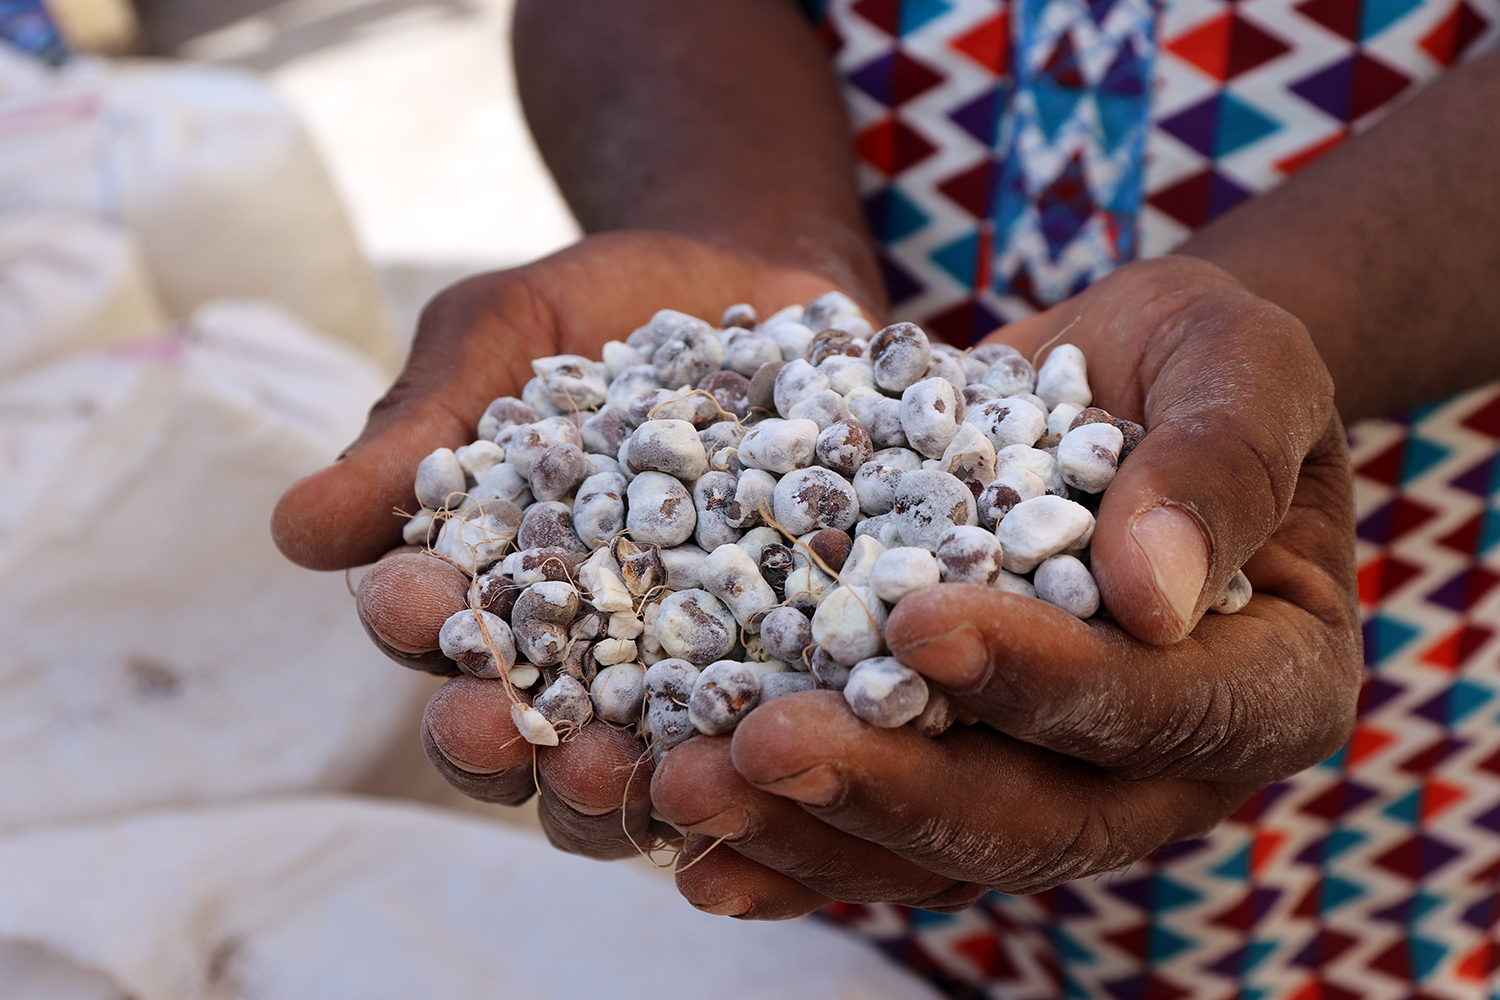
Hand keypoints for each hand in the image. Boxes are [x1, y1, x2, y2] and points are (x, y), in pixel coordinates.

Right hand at [272, 230, 863, 857]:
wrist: (745, 275)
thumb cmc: (595, 307)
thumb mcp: (498, 337)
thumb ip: (418, 429)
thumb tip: (294, 530)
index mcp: (484, 585)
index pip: (431, 633)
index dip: (413, 629)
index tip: (408, 608)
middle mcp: (577, 646)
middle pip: (525, 731)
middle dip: (505, 741)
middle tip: (508, 733)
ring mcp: (682, 659)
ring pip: (640, 758)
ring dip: (628, 778)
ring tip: (642, 764)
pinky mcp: (785, 650)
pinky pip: (774, 710)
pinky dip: (767, 731)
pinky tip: (780, 726)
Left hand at [650, 255, 1361, 915]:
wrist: (1113, 387)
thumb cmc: (1194, 361)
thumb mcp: (1239, 361)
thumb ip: (1222, 462)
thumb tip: (1153, 597)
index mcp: (1266, 685)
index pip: (1157, 709)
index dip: (1042, 680)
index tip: (920, 623)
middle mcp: (1162, 769)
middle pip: (1033, 822)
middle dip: (892, 788)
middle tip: (762, 745)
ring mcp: (1055, 789)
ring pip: (935, 854)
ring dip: (806, 831)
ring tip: (685, 790)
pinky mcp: (961, 777)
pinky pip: (874, 838)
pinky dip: (784, 844)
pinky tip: (687, 847)